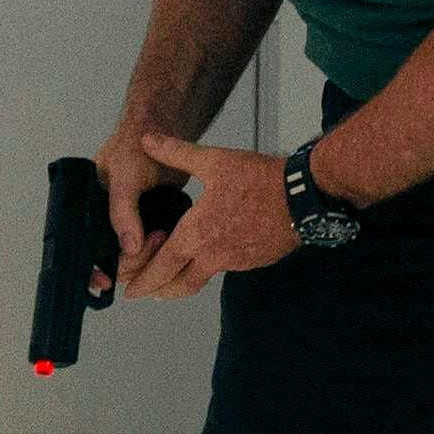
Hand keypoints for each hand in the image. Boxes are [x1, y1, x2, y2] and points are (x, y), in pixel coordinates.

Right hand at [94, 120, 191, 294]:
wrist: (165, 132)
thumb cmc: (135, 146)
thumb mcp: (125, 176)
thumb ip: (123, 211)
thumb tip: (128, 247)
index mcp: (86, 209)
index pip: (84, 248)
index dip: (92, 268)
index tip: (105, 280)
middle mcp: (102, 220)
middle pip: (111, 260)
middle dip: (132, 259)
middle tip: (153, 238)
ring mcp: (127, 225)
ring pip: (132, 260)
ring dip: (149, 256)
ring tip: (163, 234)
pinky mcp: (147, 225)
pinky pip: (149, 250)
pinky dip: (158, 253)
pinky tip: (167, 246)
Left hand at [126, 134, 297, 299]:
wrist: (304, 196)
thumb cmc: (258, 179)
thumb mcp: (214, 160)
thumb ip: (177, 153)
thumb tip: (146, 139)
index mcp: (198, 233)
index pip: (163, 266)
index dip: (144, 280)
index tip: (130, 292)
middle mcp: (214, 254)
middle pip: (179, 284)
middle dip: (158, 291)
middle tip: (142, 294)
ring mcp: (236, 261)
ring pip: (202, 279)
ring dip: (181, 283)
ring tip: (168, 281)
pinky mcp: (254, 261)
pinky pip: (225, 270)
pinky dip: (208, 270)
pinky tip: (205, 260)